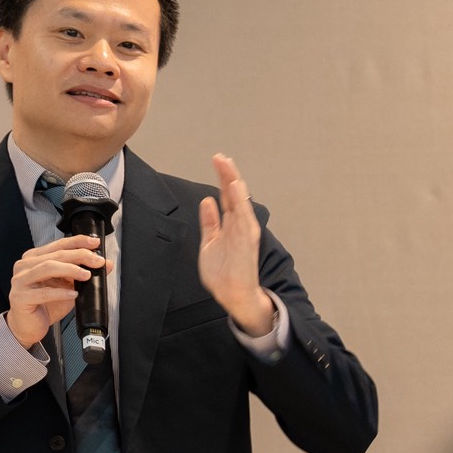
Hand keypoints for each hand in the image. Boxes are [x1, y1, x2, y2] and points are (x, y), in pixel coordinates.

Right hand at [6, 235, 111, 349]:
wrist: (29, 327)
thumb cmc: (45, 305)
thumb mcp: (68, 286)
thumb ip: (83, 273)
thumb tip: (106, 265)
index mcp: (34, 258)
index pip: (59, 244)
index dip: (78, 242)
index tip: (95, 243)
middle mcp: (25, 266)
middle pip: (55, 255)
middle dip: (79, 256)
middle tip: (97, 261)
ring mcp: (20, 280)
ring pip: (48, 267)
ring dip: (70, 269)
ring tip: (86, 275)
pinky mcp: (20, 297)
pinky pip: (44, 292)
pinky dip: (61, 292)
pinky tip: (73, 294)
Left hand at [198, 153, 274, 334]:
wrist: (232, 295)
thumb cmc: (223, 273)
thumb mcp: (209, 243)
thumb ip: (209, 222)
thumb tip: (207, 201)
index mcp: (231, 225)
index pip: (227, 196)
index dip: (223, 178)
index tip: (218, 160)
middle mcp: (240, 225)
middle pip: (234, 195)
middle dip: (228, 175)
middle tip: (221, 157)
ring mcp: (244, 233)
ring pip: (240, 202)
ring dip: (234, 184)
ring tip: (228, 167)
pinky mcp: (246, 242)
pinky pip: (243, 218)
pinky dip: (240, 202)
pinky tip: (236, 188)